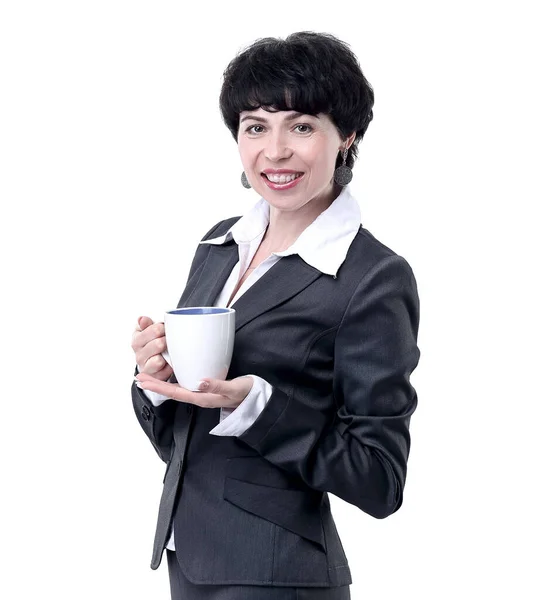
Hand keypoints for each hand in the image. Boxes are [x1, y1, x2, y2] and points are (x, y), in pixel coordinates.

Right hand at [131, 316, 172, 381]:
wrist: (152, 363)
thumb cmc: (152, 343)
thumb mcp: (148, 330)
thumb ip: (146, 324)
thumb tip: (142, 319)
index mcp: (137, 340)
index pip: (154, 330)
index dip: (163, 328)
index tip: (165, 328)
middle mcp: (139, 354)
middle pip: (158, 344)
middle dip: (167, 341)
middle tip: (169, 340)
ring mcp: (145, 367)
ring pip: (158, 360)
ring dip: (167, 355)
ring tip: (169, 351)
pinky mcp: (154, 377)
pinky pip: (165, 371)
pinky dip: (170, 366)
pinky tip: (170, 362)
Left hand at [135, 372, 253, 409]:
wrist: (255, 397)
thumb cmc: (245, 393)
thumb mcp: (233, 388)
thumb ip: (218, 386)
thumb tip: (200, 382)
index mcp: (202, 397)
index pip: (174, 392)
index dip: (158, 387)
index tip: (143, 381)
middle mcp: (199, 395)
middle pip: (172, 391)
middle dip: (155, 384)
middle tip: (138, 376)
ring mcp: (202, 392)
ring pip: (177, 387)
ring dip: (162, 382)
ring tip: (149, 375)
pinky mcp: (206, 387)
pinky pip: (186, 383)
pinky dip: (175, 377)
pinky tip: (172, 372)